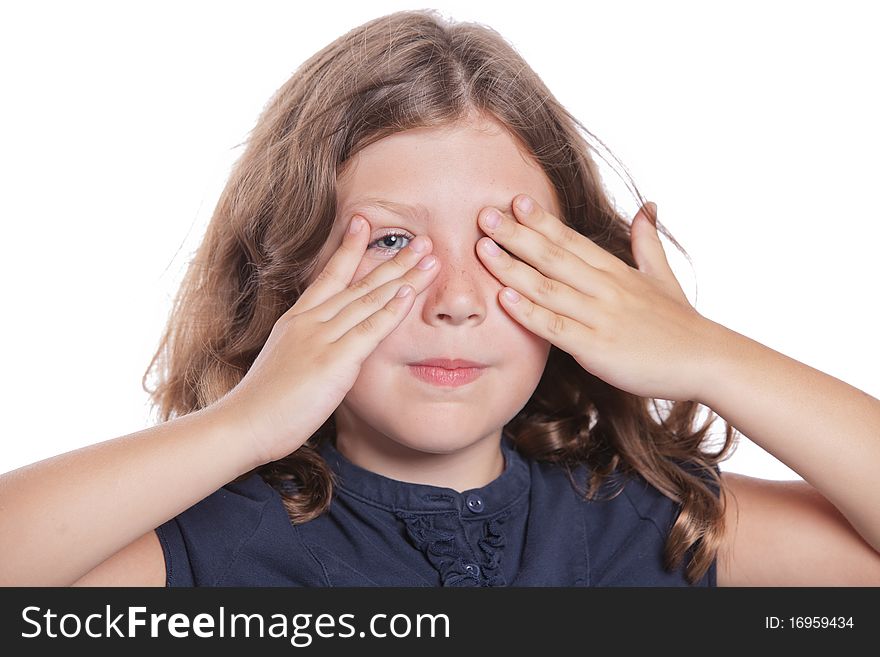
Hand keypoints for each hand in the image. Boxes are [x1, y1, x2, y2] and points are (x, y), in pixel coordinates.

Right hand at [214, 215, 440, 463]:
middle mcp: (310, 322)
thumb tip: (329, 349)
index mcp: (297, 320)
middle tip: (422, 239)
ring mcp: (321, 338)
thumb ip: (308, 349)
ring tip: (430, 256)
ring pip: (369, 299)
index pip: (328, 275)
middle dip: (394, 259)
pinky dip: (390, 310)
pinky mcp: (332, 361)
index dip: (349, 248)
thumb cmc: (263, 404)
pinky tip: (409, 292)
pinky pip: (367, 330)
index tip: (364, 222)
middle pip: (359, 282)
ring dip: (403, 276)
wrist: (243, 424)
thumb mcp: (285, 364)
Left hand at [475, 195, 715, 402]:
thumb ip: (647, 242)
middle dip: (516, 235)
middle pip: (553, 256)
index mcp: (616, 271)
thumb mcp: (663, 276)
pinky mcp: (597, 347)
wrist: (706, 360)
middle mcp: (605, 288)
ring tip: (482, 249)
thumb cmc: (680, 323)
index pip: (571, 239)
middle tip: (483, 215)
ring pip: (548, 288)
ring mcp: (600, 316)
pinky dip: (528, 313)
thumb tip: (647, 206)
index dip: (541, 220)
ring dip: (512, 268)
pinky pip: (556, 328)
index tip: (515, 201)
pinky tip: (503, 299)